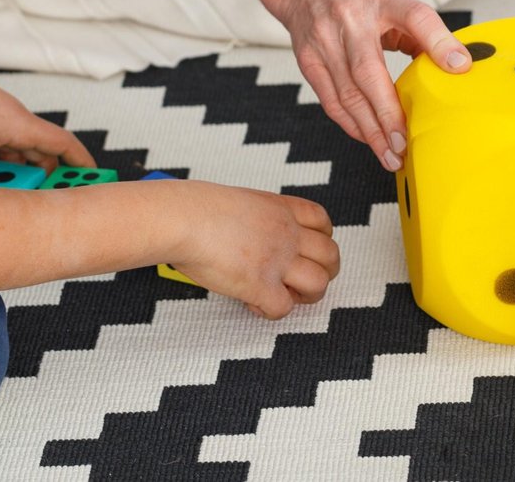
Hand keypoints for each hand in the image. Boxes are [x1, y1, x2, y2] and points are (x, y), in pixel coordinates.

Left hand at [0, 27, 93, 183]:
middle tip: (43, 204)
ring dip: (15, 173)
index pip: (64, 145)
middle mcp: (15, 121)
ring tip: (6, 196)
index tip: (98, 179)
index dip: (82, 163)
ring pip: (17, 152)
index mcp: (21, 125)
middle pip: (41, 154)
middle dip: (45, 178)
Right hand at [169, 185, 339, 319]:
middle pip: (331, 255)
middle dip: (323, 271)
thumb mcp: (241, 202)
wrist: (183, 219)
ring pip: (319, 283)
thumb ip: (257, 219)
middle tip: (300, 280)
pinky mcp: (260, 285)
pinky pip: (283, 308)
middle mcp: (287, 233)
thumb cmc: (197, 209)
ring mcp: (277, 259)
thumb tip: (250, 236)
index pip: (323, 221)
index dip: (323, 239)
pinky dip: (271, 312)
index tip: (308, 250)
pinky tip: (253, 304)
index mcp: (281, 209)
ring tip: (284, 295)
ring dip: (305, 295)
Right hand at [274, 0, 470, 169]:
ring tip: (391, 155)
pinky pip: (330, 100)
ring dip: (371, 130)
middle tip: (406, 145)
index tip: (459, 67)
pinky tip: (368, 138)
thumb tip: (455, 65)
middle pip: (370, 71)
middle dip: (388, 113)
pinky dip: (351, 124)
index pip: (415, 16)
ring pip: (348, 94)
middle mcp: (350, 18)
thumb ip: (421, 30)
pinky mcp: (308, 60)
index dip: (438, 41)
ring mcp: (324, 40)